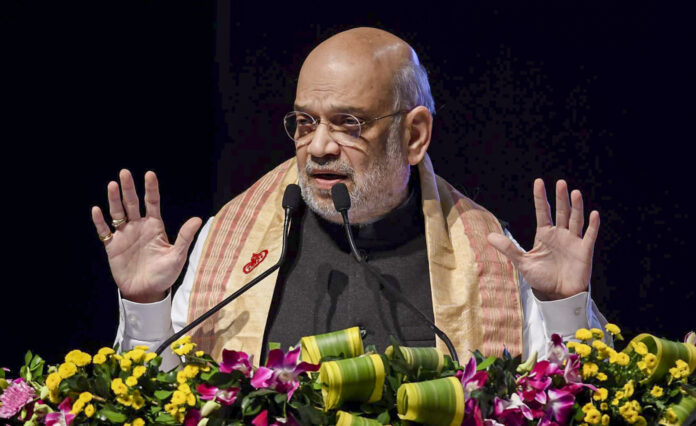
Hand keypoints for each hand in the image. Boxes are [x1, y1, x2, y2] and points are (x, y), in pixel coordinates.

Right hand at [91, 170, 201, 302]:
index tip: (149, 174)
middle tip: (124, 172)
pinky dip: (100, 222)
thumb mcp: (177, 255)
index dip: (150, 189)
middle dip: (128, 188)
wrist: (147, 292)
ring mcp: (125, 235)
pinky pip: (105, 231)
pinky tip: (97, 210)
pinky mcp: (113, 247)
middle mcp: (139, 227)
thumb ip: (185, 237)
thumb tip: (197, 219)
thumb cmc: (165, 274)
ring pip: (117, 213)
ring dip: (114, 200)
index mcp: (155, 226)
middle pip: (132, 203)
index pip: (152, 203)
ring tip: (112, 185)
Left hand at [487, 179, 599, 300]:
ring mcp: (573, 241)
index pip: (542, 212)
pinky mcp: (584, 251)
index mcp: (544, 234)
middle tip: (560, 183)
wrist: (558, 296)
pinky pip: (589, 235)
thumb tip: (488, 236)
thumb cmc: (542, 278)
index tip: (539, 182)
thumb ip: (508, 248)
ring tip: (574, 193)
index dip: (540, 198)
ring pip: (575, 219)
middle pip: (560, 212)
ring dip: (576, 207)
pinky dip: (592, 225)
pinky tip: (594, 213)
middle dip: (560, 198)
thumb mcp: (523, 262)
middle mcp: (560, 234)